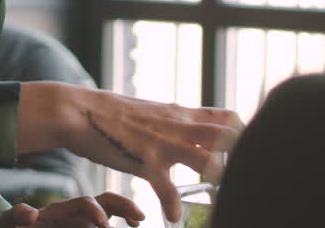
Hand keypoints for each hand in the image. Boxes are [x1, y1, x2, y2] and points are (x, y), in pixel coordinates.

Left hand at [0, 193, 144, 227]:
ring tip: (138, 221)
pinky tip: (132, 225)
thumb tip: (29, 212)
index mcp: (61, 210)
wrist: (15, 227)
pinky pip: (105, 223)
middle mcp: (76, 213)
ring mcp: (83, 221)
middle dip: (123, 205)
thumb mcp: (8, 221)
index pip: (86, 203)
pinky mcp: (86, 227)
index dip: (97, 213)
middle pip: (105, 200)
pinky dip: (121, 219)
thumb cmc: (14, 225)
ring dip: (126, 211)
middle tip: (139, 218)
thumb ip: (16, 215)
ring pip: (111, 210)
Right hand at [19, 83, 243, 222]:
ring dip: (216, 180)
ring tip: (218, 200)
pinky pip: (165, 186)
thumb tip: (187, 132)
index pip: (228, 118)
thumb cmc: (109, 114)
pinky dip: (172, 204)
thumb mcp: (150, 112)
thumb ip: (172, 122)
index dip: (245, 137)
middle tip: (240, 181)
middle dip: (243, 158)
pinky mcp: (143, 159)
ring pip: (206, 159)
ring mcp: (162, 142)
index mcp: (180, 115)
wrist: (77, 110)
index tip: (247, 157)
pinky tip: (171, 215)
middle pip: (229, 135)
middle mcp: (177, 125)